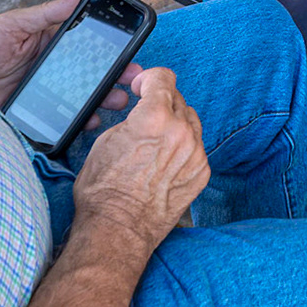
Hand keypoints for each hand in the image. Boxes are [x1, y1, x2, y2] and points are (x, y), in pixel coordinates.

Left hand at [0, 0, 136, 117]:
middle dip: (113, 79)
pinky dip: (73, 125)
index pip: (86, 47)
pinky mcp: (32, 116)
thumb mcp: (10, 24)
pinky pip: (57, 121)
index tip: (130, 55)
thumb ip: (42, 14)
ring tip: (113, 105)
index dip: (109, 52)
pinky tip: (85, 124)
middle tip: (130, 84)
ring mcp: (43, 95)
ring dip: (98, 102)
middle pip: (88, 76)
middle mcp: (51, 71)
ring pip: (78, 100)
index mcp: (49, 45)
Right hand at [71, 67, 208, 253]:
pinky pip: (197, 147)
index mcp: (155, 117)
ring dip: (175, 122)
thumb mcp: (107, 140)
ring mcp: (195, 153)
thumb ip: (134, 117)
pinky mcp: (202, 172)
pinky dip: (184, 147)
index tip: (142, 88)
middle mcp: (181, 131)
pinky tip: (166, 159)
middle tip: (146, 114)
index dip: (149, 79)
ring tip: (156, 139)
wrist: (117, 229)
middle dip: (161, 102)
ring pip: (191, 121)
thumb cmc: (104, 190)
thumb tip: (142, 108)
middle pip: (178, 98)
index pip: (164, 78)